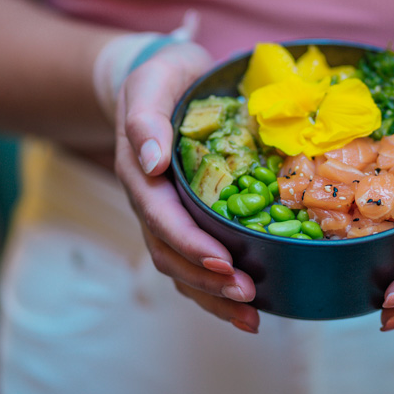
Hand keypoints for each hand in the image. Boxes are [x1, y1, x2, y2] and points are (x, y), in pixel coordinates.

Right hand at [113, 42, 259, 333]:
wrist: (168, 79)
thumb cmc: (164, 77)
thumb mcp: (152, 82)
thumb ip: (146, 118)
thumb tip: (150, 161)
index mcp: (141, 171)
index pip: (161, 217)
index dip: (190, 243)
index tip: (222, 261)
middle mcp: (151, 199)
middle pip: (170, 253)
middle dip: (207, 281)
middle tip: (248, 296)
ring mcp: (167, 212)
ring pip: (181, 267)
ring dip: (213, 297)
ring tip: (252, 316)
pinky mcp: (188, 216)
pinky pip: (196, 259)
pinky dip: (216, 286)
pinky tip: (249, 302)